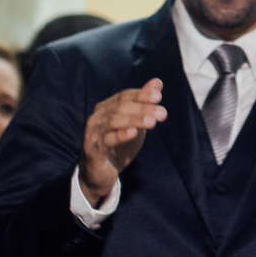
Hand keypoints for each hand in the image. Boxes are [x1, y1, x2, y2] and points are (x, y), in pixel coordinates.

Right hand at [79, 78, 165, 205]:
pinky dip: (119, 135)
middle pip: (121, 107)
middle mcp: (97, 118)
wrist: (101, 175)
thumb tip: (157, 81)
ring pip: (113, 121)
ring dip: (135, 120)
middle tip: (162, 113)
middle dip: (143, 109)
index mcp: (106, 108)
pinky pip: (105, 140)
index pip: (124, 96)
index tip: (159, 97)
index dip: (141, 95)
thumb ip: (144, 103)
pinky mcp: (92, 150)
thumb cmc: (119, 146)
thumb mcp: (136, 123)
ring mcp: (92, 134)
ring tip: (152, 122)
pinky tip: (133, 133)